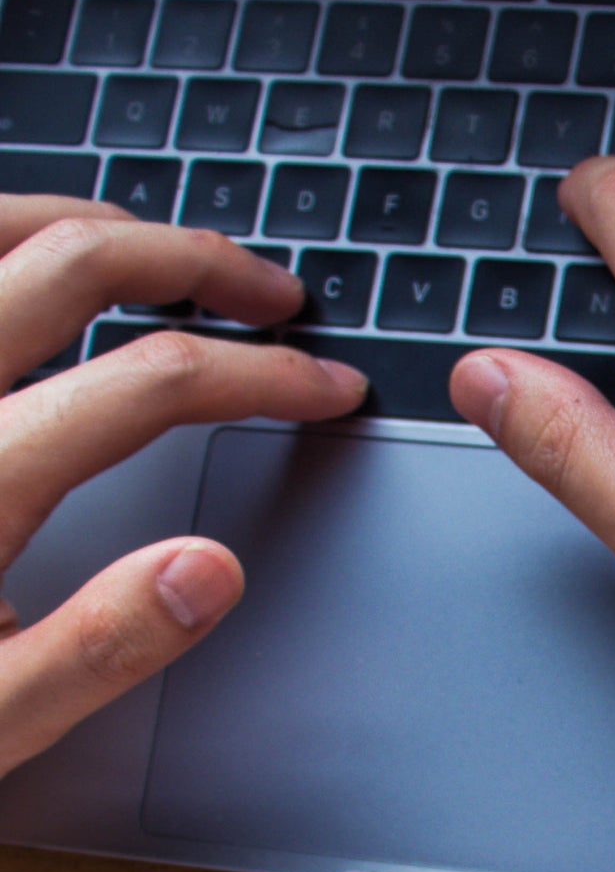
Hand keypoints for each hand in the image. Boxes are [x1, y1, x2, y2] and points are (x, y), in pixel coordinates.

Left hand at [0, 199, 366, 779]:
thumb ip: (98, 648)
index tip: (326, 388)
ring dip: (92, 223)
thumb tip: (210, 570)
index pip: (153, 382)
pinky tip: (35, 268)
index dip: (264, 375)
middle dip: (196, 260)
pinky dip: (3, 237)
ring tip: (164, 255)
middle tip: (271, 294)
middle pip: (78, 261)